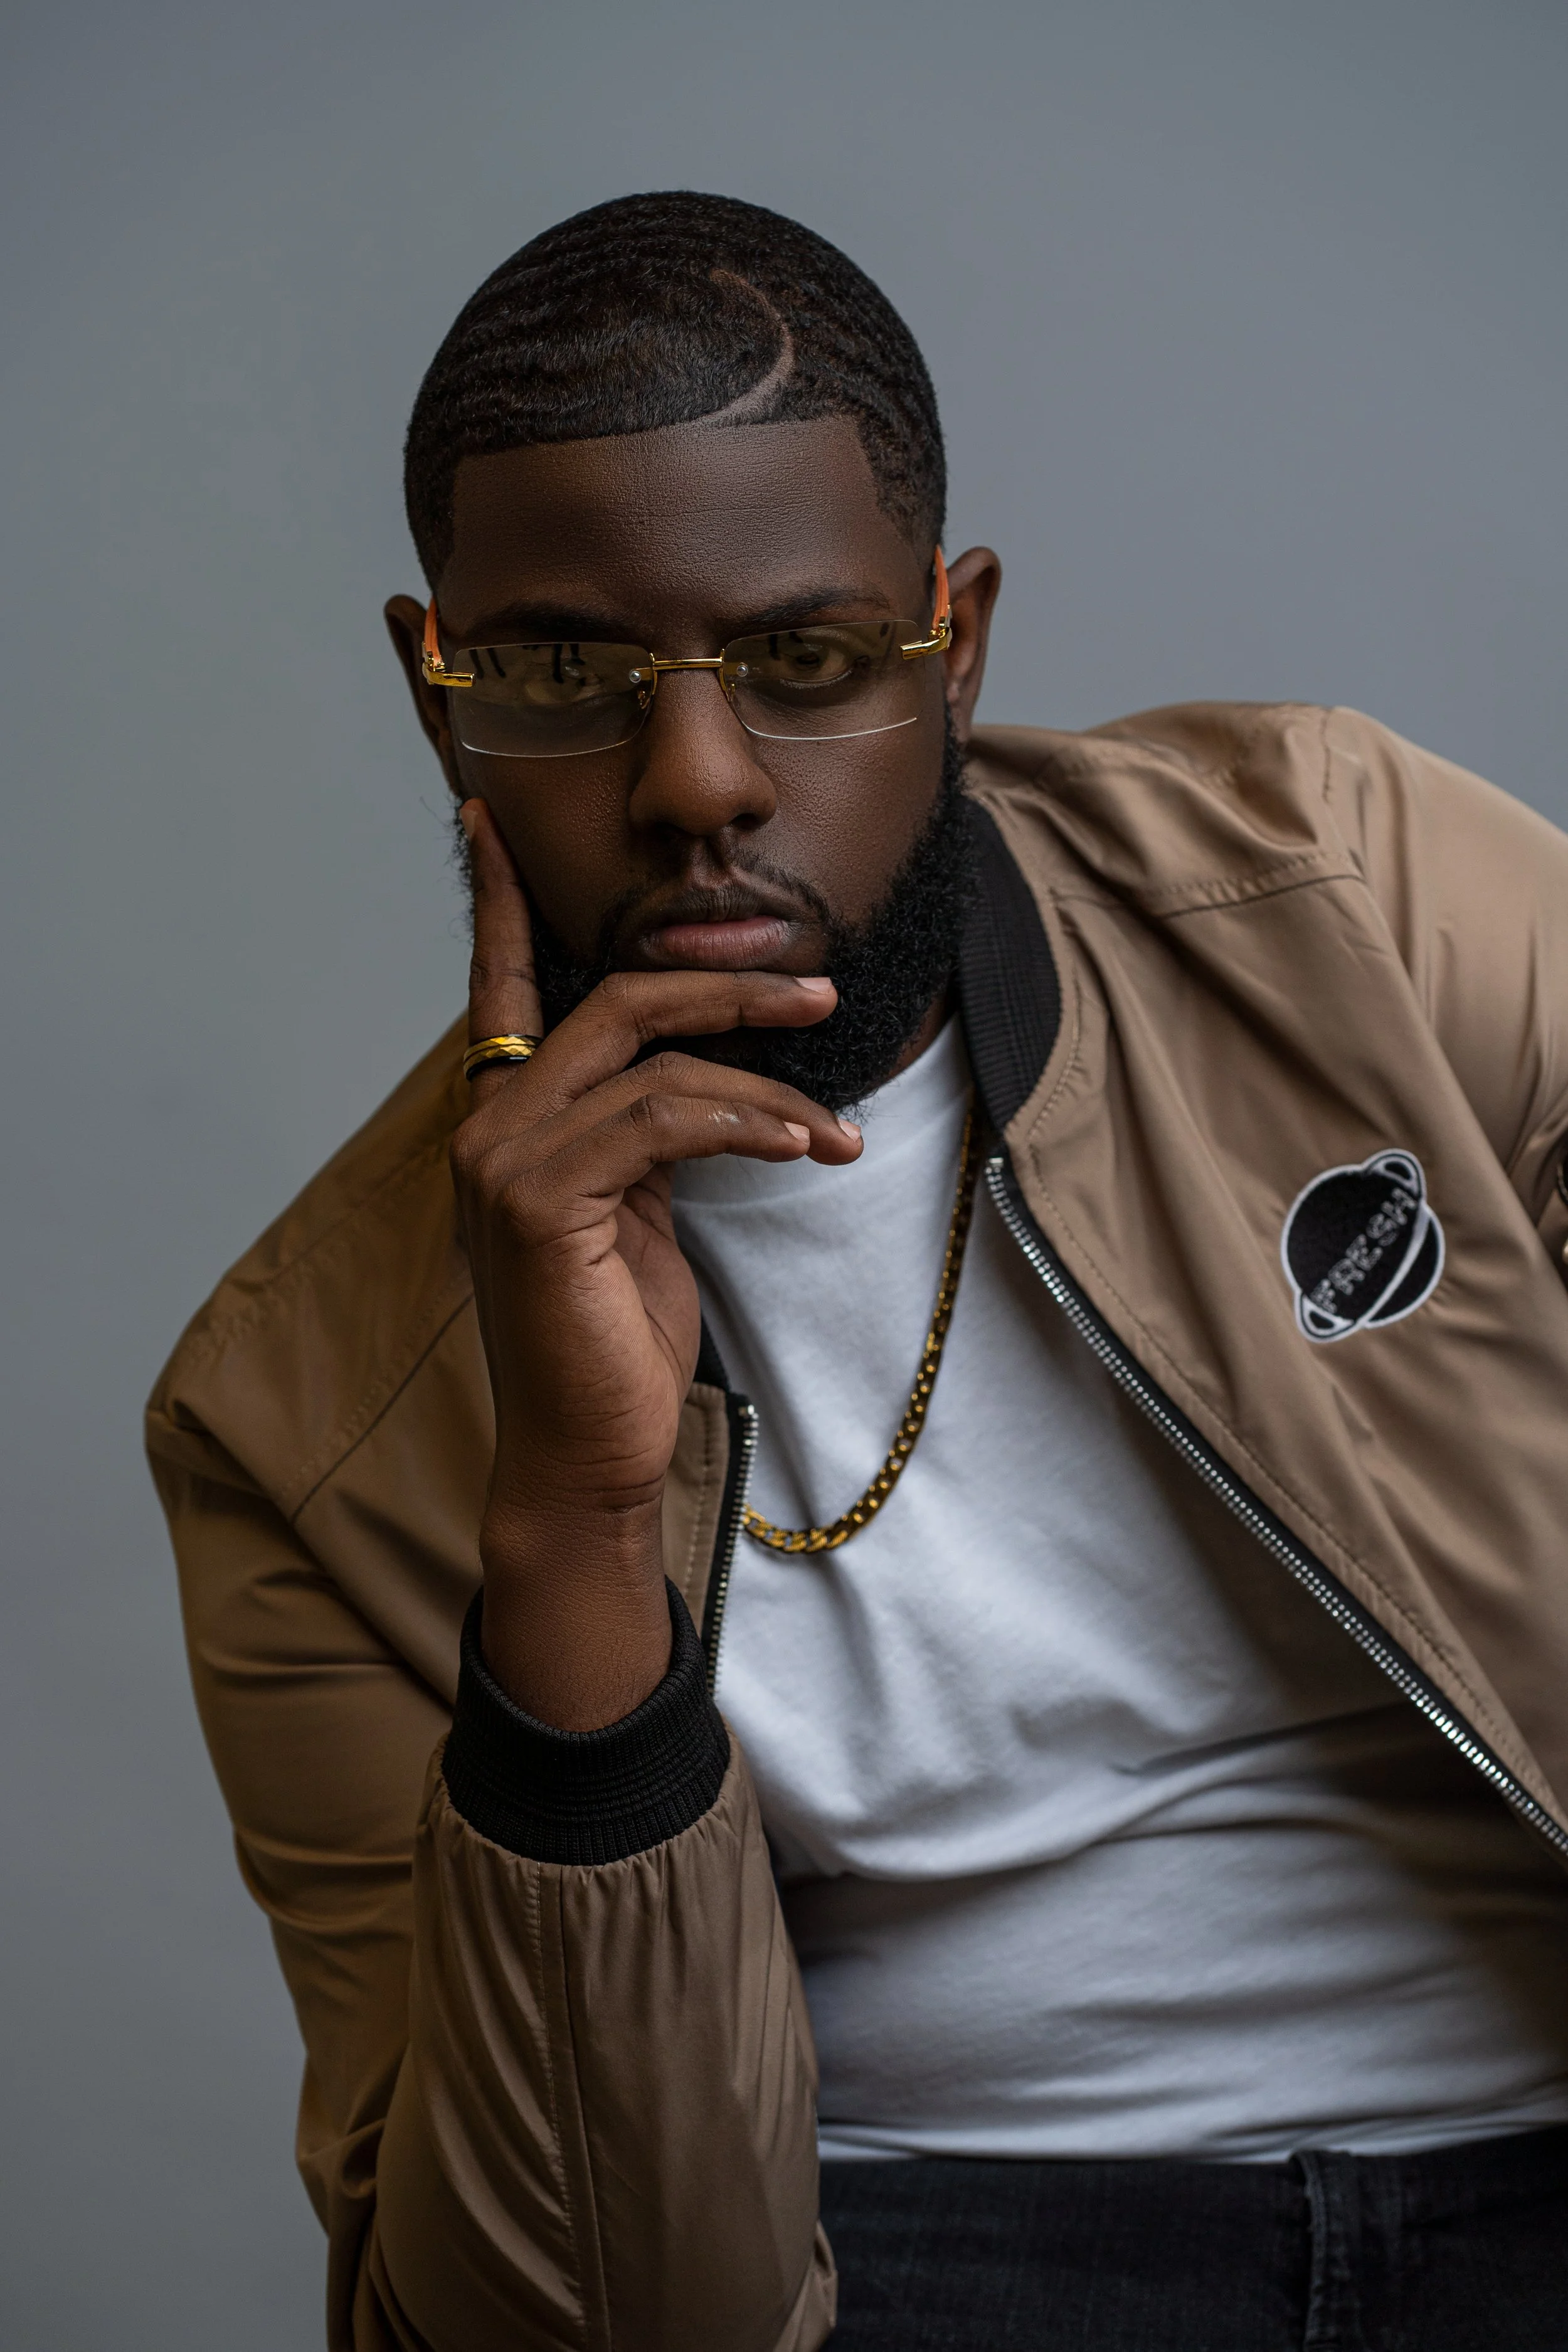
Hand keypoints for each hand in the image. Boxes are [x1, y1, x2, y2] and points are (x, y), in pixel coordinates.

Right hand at [451, 801, 860, 1727]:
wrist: (585, 1449)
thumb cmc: (612, 1332)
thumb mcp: (630, 1208)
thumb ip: (638, 1130)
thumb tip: (705, 1075)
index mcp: (505, 1116)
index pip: (500, 983)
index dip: (503, 900)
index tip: (494, 816)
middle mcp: (487, 1123)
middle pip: (616, 1000)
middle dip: (728, 985)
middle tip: (821, 991)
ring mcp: (502, 1159)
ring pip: (654, 1056)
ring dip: (768, 1078)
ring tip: (839, 1130)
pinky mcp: (537, 1198)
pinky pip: (667, 1118)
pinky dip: (752, 1123)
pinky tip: (808, 1147)